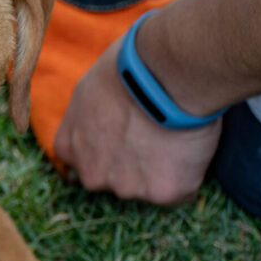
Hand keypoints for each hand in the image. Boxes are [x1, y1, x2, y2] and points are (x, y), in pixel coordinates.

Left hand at [54, 39, 221, 204]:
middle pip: (114, 179)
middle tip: (154, 134)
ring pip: (147, 187)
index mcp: (68, 148)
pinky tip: (191, 148)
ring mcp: (126, 187)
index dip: (109, 146)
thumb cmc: (128, 68)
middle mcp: (91, 175)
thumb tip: (102, 120)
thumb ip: (87, 118)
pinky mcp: (162, 192)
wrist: (166, 72)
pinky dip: (189, 175)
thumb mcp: (88, 90)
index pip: (84, 160)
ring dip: (161, 169)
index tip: (126, 133)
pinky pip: (181, 192)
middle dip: (132, 163)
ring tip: (174, 136)